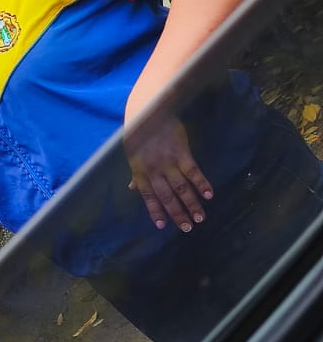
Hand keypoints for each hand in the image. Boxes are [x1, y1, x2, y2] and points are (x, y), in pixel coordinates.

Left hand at [124, 112, 212, 232]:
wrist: (149, 114)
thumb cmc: (139, 135)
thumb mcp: (133, 156)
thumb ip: (136, 174)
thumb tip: (132, 188)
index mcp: (141, 173)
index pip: (149, 198)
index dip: (156, 212)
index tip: (163, 225)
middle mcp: (154, 172)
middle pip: (167, 197)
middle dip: (178, 214)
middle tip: (187, 228)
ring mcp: (169, 163)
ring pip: (181, 189)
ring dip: (192, 204)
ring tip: (201, 217)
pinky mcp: (182, 153)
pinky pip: (193, 172)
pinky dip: (201, 184)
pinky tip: (209, 195)